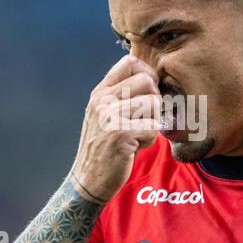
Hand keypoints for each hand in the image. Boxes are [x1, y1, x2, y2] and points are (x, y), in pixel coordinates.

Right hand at [70, 56, 160, 203]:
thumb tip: (153, 80)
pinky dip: (149, 140)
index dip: (147, 74)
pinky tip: (134, 147)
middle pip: (147, 81)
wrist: (88, 179)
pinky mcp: (120, 133)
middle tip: (144, 120)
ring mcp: (109, 115)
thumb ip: (123, 96)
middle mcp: (102, 100)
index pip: (130, 62)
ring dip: (152, 123)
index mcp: (100, 93)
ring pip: (154, 103)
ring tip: (137, 135)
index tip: (148, 94)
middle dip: (154, 102)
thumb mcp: (106, 115)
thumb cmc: (105, 147)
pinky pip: (154, 128)